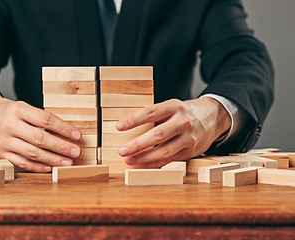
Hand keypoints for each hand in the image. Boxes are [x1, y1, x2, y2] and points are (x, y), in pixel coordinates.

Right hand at [0, 94, 81, 171]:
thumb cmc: (8, 111)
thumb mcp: (23, 107)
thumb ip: (40, 119)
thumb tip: (65, 133)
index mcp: (19, 110)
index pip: (46, 120)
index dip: (64, 128)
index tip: (77, 135)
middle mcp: (10, 126)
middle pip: (40, 138)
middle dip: (61, 147)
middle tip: (76, 151)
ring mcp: (4, 141)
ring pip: (32, 153)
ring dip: (53, 159)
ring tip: (67, 162)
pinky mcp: (0, 153)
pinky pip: (22, 163)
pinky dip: (37, 167)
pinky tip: (50, 168)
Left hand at [116, 97, 231, 167]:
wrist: (213, 117)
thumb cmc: (185, 112)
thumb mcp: (172, 107)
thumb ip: (155, 116)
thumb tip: (129, 126)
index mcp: (174, 107)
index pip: (151, 112)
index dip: (134, 120)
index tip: (119, 126)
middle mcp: (183, 122)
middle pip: (157, 135)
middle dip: (137, 144)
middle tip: (122, 150)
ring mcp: (188, 138)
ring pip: (164, 151)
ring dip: (144, 157)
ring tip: (128, 159)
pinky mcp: (191, 151)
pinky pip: (169, 159)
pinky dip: (154, 163)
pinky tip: (141, 164)